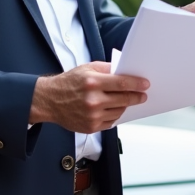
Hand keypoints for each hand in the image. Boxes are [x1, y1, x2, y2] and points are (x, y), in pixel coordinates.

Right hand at [29, 61, 148, 133]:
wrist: (49, 100)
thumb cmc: (68, 83)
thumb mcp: (86, 68)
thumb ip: (107, 69)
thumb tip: (125, 71)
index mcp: (92, 82)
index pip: (122, 83)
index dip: (136, 84)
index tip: (145, 85)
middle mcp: (92, 100)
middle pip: (124, 99)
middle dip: (136, 96)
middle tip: (142, 95)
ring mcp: (92, 115)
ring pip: (119, 111)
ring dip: (125, 106)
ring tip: (124, 100)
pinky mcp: (91, 127)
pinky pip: (111, 121)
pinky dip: (114, 115)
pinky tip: (112, 109)